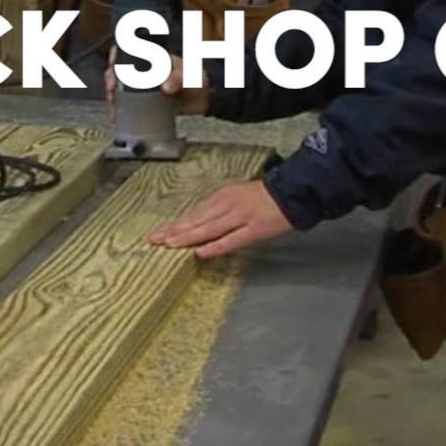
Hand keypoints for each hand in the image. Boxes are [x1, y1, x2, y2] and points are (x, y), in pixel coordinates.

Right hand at [105, 52, 209, 116]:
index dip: (117, 54)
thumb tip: (166, 87)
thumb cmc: (197, 80)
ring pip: (119, 87)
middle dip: (111, 77)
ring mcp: (143, 87)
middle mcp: (145, 71)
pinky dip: (119, 109)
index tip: (113, 62)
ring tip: (113, 103)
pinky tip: (116, 116)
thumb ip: (179, 78)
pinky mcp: (144, 102)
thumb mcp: (189, 76)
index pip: (129, 50)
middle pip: (119, 70)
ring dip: (112, 94)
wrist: (205, 100)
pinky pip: (127, 104)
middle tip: (112, 87)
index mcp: (154, 59)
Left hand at [149, 180, 292, 259]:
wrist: (291, 193)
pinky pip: (230, 240)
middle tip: (155, 239)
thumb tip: (198, 226)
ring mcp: (240, 217)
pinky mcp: (253, 230)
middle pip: (196, 220)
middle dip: (174, 231)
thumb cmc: (264, 197)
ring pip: (208, 229)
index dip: (176, 224)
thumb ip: (218, 210)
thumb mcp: (236, 197)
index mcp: (222, 196)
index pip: (194, 213)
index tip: (159, 232)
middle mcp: (227, 205)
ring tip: (169, 245)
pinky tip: (200, 252)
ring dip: (187, 237)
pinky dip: (214, 246)